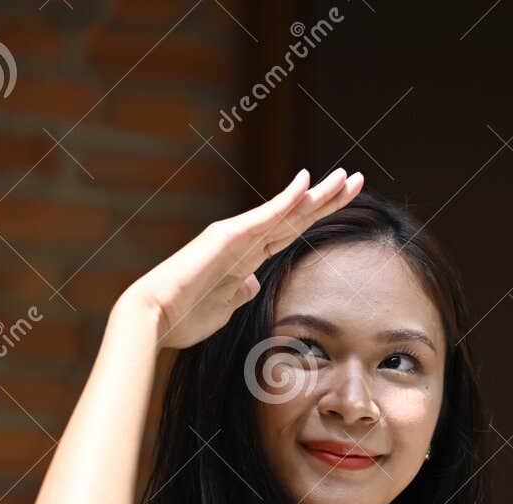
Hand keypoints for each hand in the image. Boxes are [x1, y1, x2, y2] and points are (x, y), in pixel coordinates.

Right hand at [118, 165, 363, 349]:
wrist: (155, 317)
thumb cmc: (185, 317)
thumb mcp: (225, 307)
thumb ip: (239, 292)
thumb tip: (252, 283)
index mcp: (245, 257)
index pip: (290, 232)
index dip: (316, 217)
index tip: (342, 203)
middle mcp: (244, 240)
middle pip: (295, 216)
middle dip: (327, 199)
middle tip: (357, 180)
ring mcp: (236, 236)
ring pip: (286, 212)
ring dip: (317, 194)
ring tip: (346, 178)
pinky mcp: (227, 237)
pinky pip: (264, 217)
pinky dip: (287, 200)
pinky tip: (307, 183)